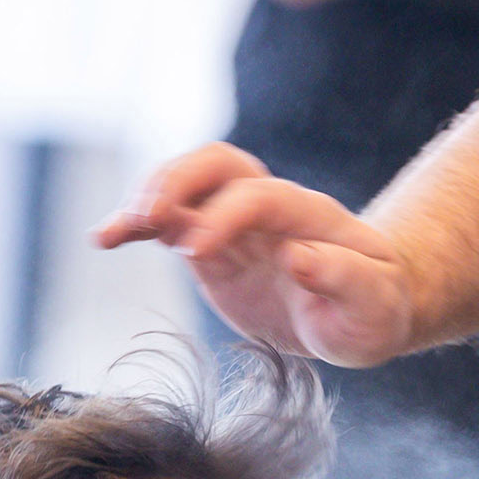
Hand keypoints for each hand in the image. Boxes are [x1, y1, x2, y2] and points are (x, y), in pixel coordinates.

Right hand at [92, 142, 415, 367]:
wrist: (366, 312)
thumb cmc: (375, 309)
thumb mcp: (373, 306)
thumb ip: (345, 279)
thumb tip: (298, 257)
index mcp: (309, 215)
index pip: (259, 197)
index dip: (224, 216)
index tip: (194, 253)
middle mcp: (268, 209)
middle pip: (217, 165)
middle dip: (178, 182)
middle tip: (148, 218)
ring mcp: (237, 226)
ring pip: (185, 188)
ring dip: (147, 199)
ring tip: (113, 232)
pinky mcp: (213, 251)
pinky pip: (169, 225)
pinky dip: (136, 227)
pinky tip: (104, 239)